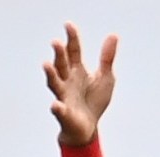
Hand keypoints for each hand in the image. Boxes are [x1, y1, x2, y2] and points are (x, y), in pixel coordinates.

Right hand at [44, 22, 117, 147]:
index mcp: (77, 70)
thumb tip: (113, 36)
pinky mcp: (64, 113)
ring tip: (46, 64)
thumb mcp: (105, 78)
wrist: (87, 128)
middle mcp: (67, 80)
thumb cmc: (94, 101)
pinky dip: (57, 109)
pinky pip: (59, 111)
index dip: (71, 38)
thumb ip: (107, 58)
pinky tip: (56, 105)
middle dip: (58, 53)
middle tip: (56, 42)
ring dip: (50, 74)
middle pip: (61, 64)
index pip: (73, 50)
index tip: (68, 25)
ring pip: (54, 83)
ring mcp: (63, 96)